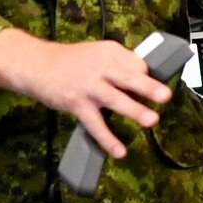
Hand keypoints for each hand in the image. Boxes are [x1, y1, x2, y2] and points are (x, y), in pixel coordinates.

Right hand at [0, 29, 171, 159]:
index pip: (136, 64)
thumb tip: (143, 81)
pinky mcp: (77, 103)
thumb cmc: (70, 62)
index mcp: (109, 51)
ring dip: (134, 110)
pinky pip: (96, 124)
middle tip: (166, 96)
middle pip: (129, 77)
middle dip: (148, 87)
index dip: (147, 79)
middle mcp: (100, 66)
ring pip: (115, 100)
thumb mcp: (97, 53)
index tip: (153, 89)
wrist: (36, 65)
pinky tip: (120, 150)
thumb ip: (118, 65)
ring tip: (152, 120)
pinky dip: (108, 139)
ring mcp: (88, 86)